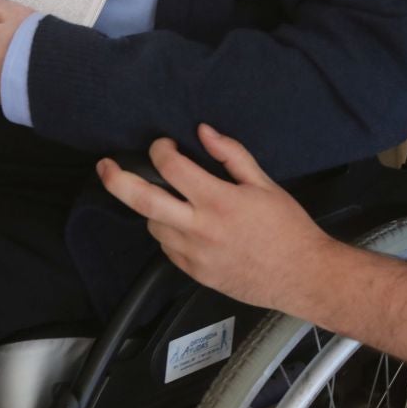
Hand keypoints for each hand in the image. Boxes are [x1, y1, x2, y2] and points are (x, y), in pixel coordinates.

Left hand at [98, 125, 332, 310]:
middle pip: (144, 201)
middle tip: (104, 167)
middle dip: (117, 181)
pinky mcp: (195, 274)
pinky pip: (167, 248)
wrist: (302, 276)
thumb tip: (203, 131)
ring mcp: (194, 255)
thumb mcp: (264, 183)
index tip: (164, 145)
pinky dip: (169, 233)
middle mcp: (200, 229)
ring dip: (154, 209)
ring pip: (153, 226)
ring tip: (173, 200)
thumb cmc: (288, 228)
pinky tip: (186, 226)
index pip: (171, 168)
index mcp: (219, 201)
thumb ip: (231, 154)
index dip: (160, 150)